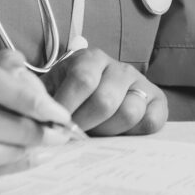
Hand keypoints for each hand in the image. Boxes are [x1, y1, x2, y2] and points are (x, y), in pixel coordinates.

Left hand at [45, 39, 166, 135]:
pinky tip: (119, 135)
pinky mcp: (158, 101)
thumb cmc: (69, 99)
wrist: (93, 99)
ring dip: (108, 132)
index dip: (68, 107)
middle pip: (105, 101)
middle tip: (74, 135)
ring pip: (129, 112)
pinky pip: (152, 121)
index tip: (54, 126)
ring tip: (95, 135)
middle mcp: (119, 67)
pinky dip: (135, 133)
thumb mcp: (51, 91)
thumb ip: (43, 101)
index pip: (83, 80)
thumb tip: (36, 119)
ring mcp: (141, 83)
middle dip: (85, 125)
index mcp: (90, 59)